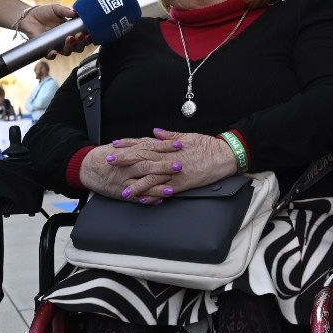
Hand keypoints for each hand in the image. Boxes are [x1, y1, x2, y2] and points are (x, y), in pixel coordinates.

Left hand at [20, 3, 88, 56]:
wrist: (29, 16)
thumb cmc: (44, 13)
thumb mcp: (56, 9)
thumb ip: (65, 11)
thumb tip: (75, 13)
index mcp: (71, 31)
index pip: (83, 38)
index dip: (88, 38)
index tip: (90, 34)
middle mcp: (65, 41)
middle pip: (78, 48)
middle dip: (81, 43)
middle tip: (80, 35)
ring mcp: (56, 46)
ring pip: (67, 52)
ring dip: (70, 47)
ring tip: (69, 38)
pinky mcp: (45, 49)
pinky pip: (50, 56)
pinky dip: (53, 55)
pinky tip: (54, 51)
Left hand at [81, 129, 238, 205]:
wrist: (224, 155)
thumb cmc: (207, 145)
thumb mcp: (187, 136)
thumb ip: (170, 136)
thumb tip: (155, 132)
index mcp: (169, 147)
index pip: (144, 144)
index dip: (129, 145)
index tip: (115, 145)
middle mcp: (169, 159)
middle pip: (143, 159)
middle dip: (125, 161)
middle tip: (109, 162)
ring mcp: (175, 172)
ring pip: (151, 177)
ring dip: (136, 184)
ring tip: (123, 191)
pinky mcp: (182, 183)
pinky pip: (165, 190)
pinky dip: (154, 195)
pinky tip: (144, 201)